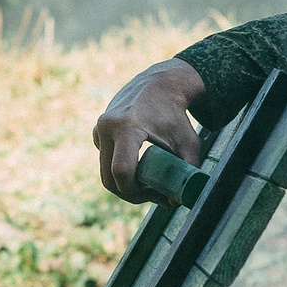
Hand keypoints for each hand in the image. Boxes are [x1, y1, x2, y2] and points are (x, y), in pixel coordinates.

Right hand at [94, 57, 206, 199]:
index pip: (122, 172)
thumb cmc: (176, 115)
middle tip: (152, 196)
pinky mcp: (98, 131)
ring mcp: (99, 129)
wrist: (159, 85)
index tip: (155, 195)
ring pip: (105, 172)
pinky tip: (140, 170)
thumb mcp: (188, 142)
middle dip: (129, 194)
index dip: (136, 192)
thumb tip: (176, 201)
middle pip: (109, 178)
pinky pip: (105, 161)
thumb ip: (187, 170)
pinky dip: (118, 171)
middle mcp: (107, 127)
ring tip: (149, 184)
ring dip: (123, 184)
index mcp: (127, 128)